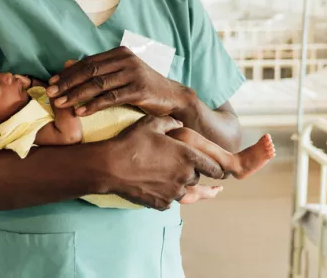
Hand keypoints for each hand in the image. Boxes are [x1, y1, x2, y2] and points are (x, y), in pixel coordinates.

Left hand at [46, 47, 192, 116]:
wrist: (173, 97)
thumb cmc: (144, 87)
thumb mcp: (121, 74)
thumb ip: (98, 69)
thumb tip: (67, 64)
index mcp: (119, 53)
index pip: (88, 62)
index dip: (68, 72)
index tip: (51, 82)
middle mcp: (126, 60)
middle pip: (90, 71)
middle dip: (68, 83)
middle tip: (50, 93)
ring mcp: (133, 74)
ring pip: (98, 84)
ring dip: (76, 95)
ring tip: (60, 104)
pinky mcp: (139, 89)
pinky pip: (111, 98)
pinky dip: (93, 105)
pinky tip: (81, 112)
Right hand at [100, 115, 224, 210]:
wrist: (110, 166)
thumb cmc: (131, 142)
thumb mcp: (151, 124)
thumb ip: (171, 122)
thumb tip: (180, 124)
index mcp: (188, 156)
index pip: (215, 168)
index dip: (216, 168)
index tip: (216, 169)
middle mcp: (185, 176)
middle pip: (196, 177)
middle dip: (190, 171)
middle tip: (173, 163)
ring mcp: (173, 192)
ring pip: (183, 190)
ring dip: (177, 184)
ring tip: (160, 174)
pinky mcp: (161, 203)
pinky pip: (169, 200)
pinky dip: (164, 193)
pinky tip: (152, 184)